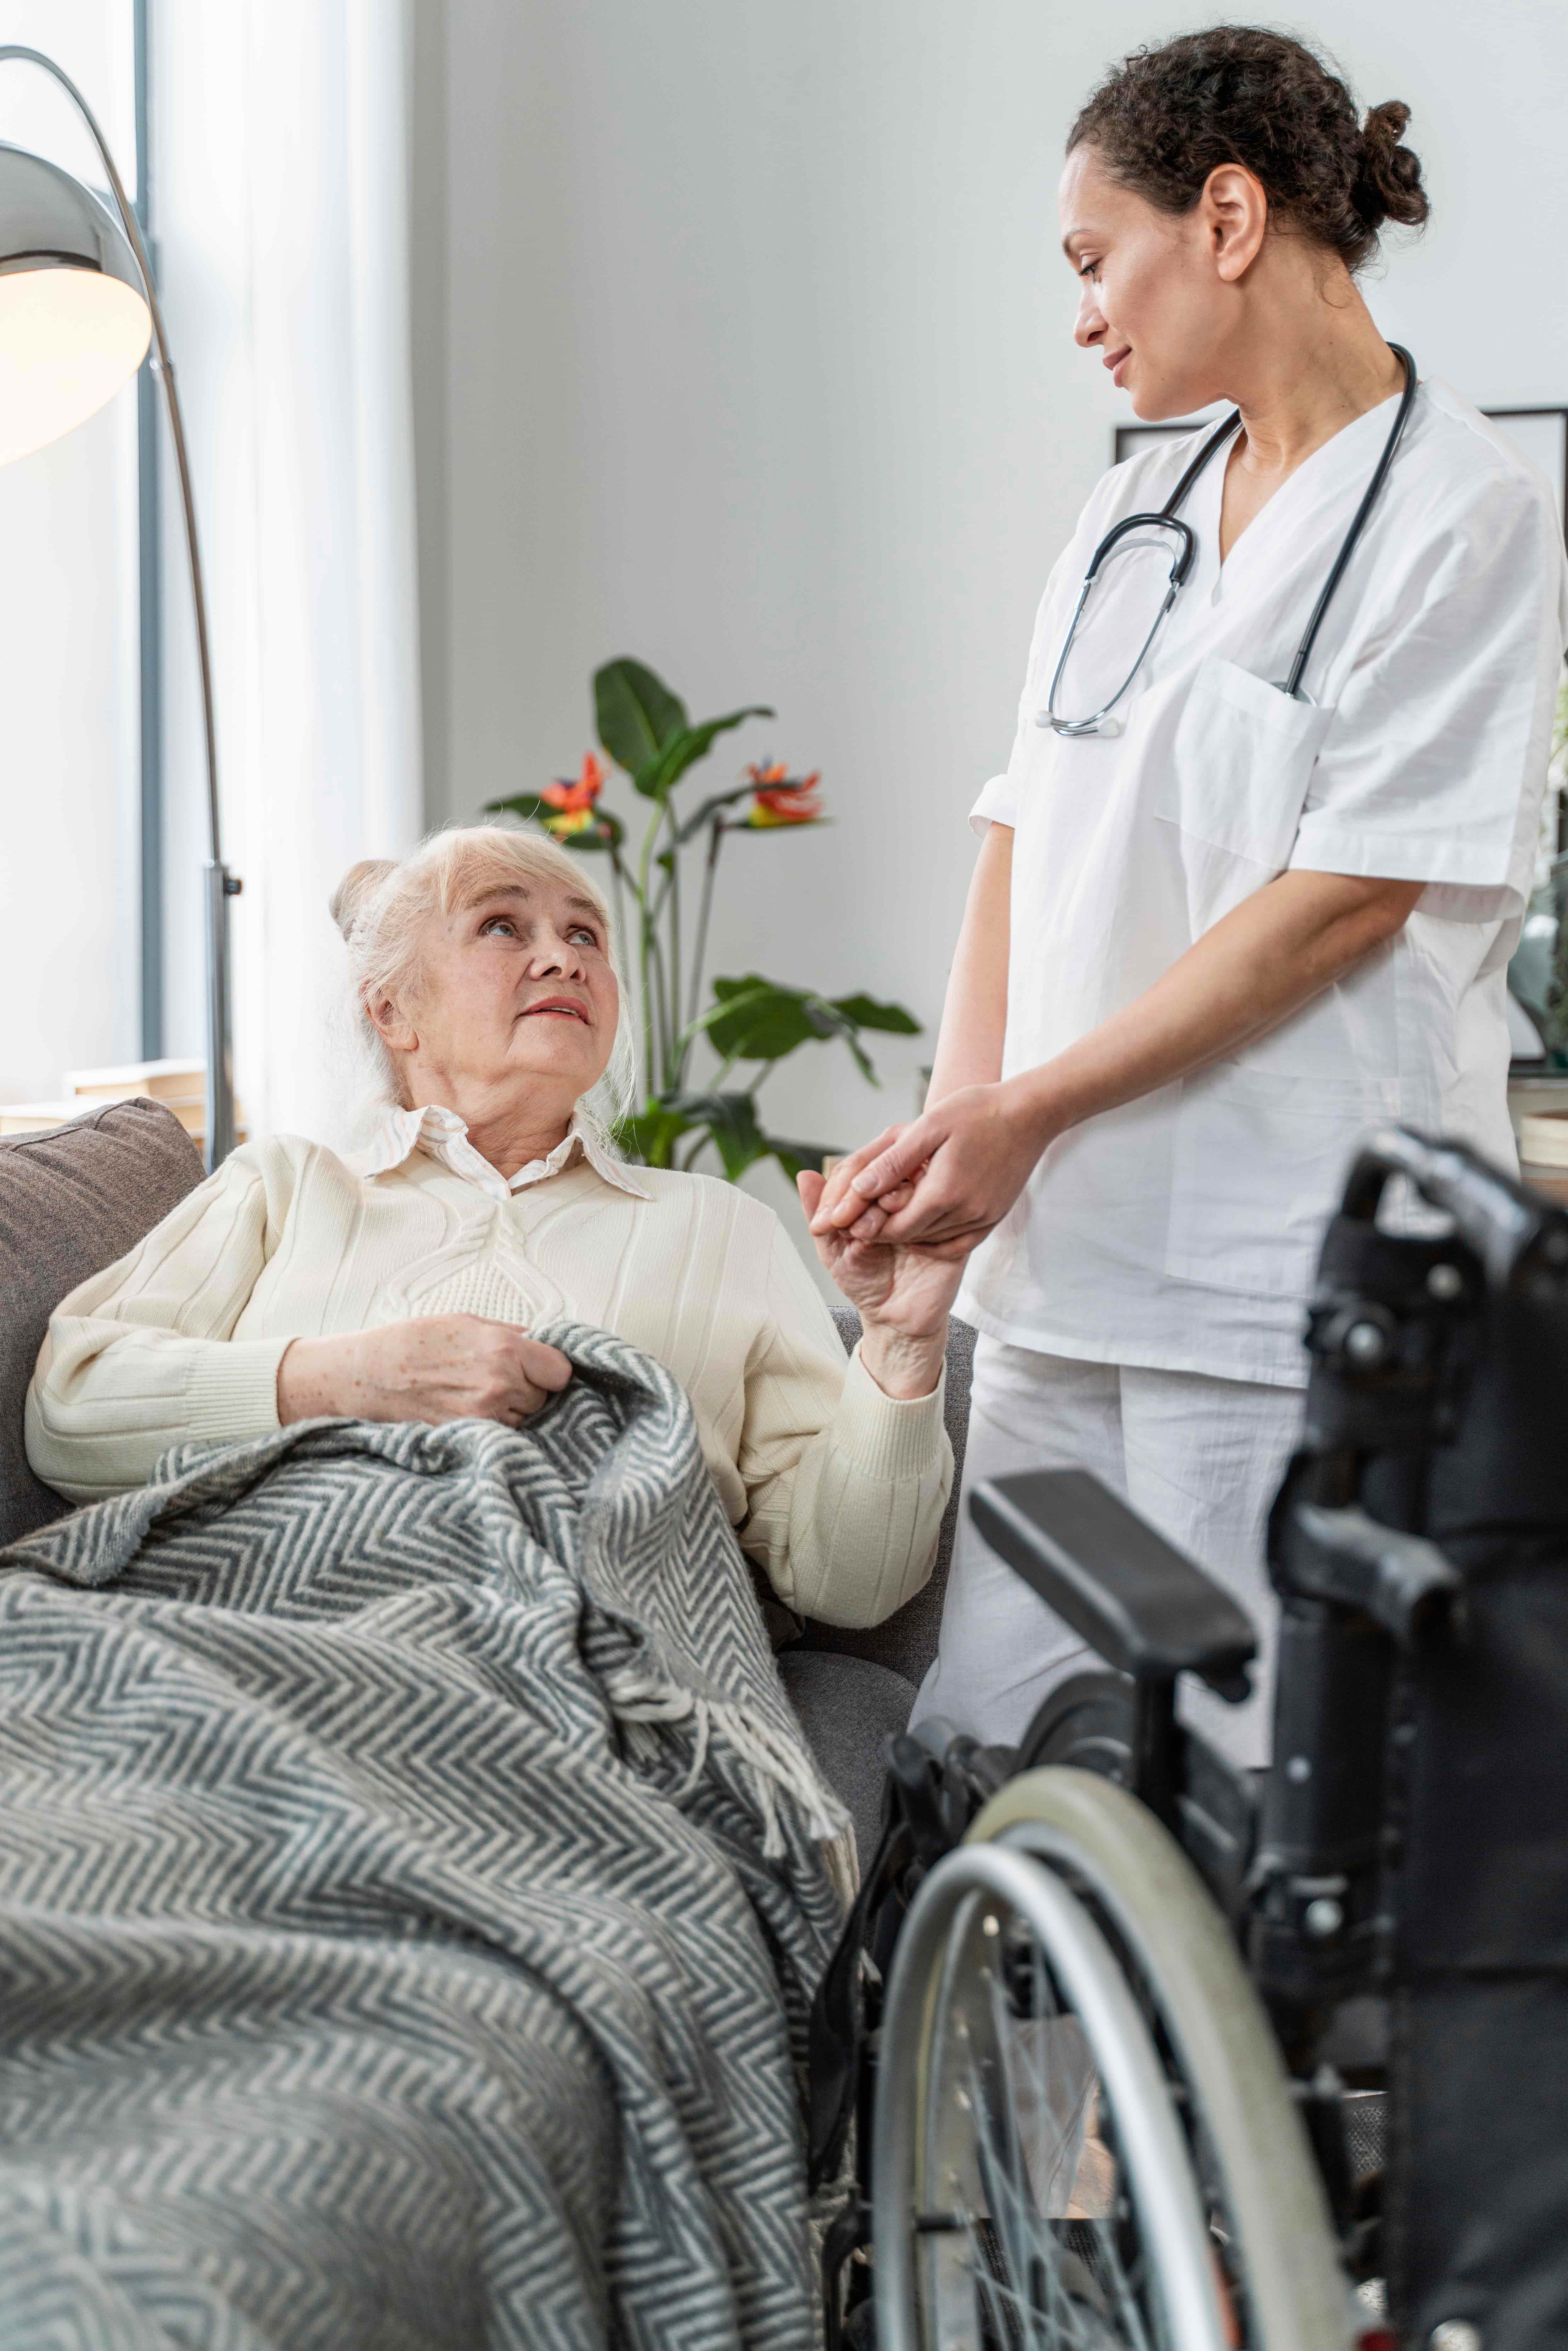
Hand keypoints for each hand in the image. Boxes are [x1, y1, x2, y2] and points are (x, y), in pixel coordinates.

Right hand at [278, 1314, 572, 1428]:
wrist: (368, 1376)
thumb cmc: (412, 1343)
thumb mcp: (464, 1322)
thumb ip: (508, 1334)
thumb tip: (538, 1341)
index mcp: (504, 1350)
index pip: (560, 1371)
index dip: (550, 1370)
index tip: (539, 1369)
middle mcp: (500, 1386)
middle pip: (544, 1398)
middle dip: (529, 1390)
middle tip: (497, 1380)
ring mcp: (485, 1418)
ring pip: (524, 1420)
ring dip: (511, 1411)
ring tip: (475, 1395)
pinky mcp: (468, 1438)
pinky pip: (500, 1436)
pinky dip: (492, 1427)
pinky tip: (467, 1411)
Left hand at [797, 1170, 965, 1399]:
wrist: (895, 1319)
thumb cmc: (864, 1281)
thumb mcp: (833, 1247)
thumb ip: (819, 1212)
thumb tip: (804, 1175)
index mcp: (881, 1198)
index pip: (872, 1173)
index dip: (854, 1186)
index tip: (840, 1212)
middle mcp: (908, 1202)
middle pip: (899, 1177)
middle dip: (874, 1194)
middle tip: (859, 1223)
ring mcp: (933, 1216)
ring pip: (923, 1192)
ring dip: (898, 1205)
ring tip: (876, 1232)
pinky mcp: (956, 1235)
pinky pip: (948, 1218)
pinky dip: (925, 1225)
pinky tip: (907, 1243)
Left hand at [808, 1081, 1054, 1250]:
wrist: (1030, 1113)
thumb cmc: (976, 1111)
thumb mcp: (928, 1127)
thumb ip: (892, 1162)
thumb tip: (858, 1189)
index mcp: (944, 1192)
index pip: (894, 1227)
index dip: (869, 1226)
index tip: (851, 1217)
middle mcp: (966, 1213)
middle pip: (912, 1237)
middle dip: (884, 1230)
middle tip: (863, 1217)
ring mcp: (984, 1218)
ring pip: (933, 1241)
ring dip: (909, 1232)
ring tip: (889, 1214)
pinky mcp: (995, 1218)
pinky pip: (959, 1243)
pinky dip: (936, 1239)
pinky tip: (923, 1224)